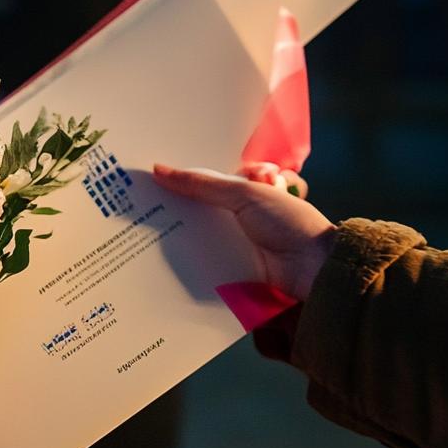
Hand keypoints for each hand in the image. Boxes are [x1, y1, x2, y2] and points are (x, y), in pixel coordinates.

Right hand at [153, 164, 334, 299]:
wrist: (316, 271)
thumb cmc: (289, 224)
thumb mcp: (246, 194)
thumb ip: (203, 184)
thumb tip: (160, 171)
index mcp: (243, 194)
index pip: (202, 185)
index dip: (176, 182)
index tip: (143, 179)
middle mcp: (235, 221)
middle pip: (193, 215)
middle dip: (167, 212)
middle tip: (131, 207)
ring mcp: (231, 249)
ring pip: (193, 243)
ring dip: (171, 242)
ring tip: (135, 235)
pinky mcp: (228, 276)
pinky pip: (200, 270)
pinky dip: (183, 268)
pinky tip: (157, 263)